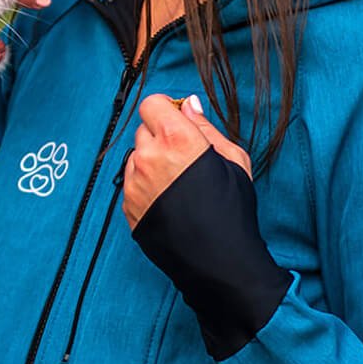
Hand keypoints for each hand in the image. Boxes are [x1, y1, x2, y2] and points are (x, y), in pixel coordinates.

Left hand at [122, 94, 251, 229]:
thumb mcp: (233, 160)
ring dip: (151, 160)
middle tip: (183, 155)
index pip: (151, 104)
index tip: (176, 119)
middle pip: (143, 130)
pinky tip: (168, 198)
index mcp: (176, 139)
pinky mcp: (129, 205)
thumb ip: (205, 128)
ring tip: (177, 181)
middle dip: (160, 136)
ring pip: (136, 156)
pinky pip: (132, 181)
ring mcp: (135, 182)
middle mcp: (149, 157)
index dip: (165, 109)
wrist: (218, 259)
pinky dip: (146, 184)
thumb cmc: (232, 210)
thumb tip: (190, 106)